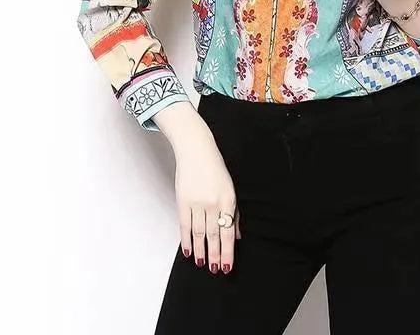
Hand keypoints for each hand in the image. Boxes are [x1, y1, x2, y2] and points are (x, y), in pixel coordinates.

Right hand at [172, 111, 241, 274]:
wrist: (196, 149)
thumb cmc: (216, 168)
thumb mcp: (230, 188)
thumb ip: (234, 213)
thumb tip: (236, 236)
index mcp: (228, 199)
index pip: (228, 232)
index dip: (228, 251)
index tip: (227, 266)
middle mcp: (213, 203)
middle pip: (214, 235)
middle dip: (216, 255)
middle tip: (216, 270)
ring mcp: (197, 202)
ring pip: (199, 234)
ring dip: (201, 251)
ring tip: (203, 264)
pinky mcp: (183, 201)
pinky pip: (184, 226)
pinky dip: (186, 240)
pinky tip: (188, 252)